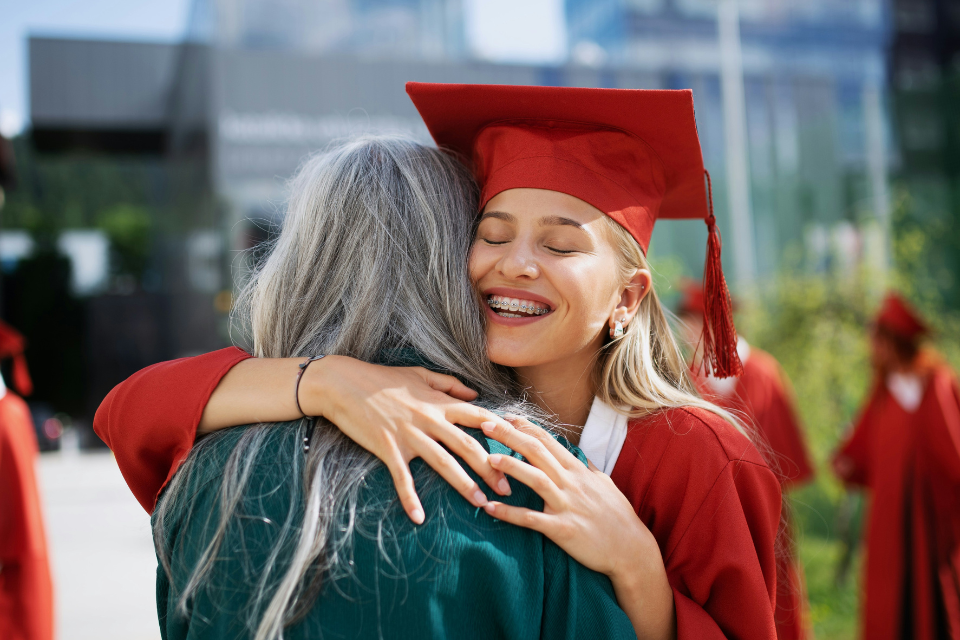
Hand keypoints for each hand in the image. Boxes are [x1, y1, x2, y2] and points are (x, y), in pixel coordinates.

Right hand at [301, 356, 514, 523]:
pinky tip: (419, 518)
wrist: (344, 383)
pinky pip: (402, 477)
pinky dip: (410, 498)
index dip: (500, 432)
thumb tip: (474, 395)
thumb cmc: (382, 378)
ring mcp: (409, 434)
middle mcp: (428, 419)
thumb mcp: (420, 375)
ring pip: (442, 462)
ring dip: (463, 484)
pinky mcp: (388, 447)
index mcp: (439, 403)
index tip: (518, 448)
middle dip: (489, 467)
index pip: (478, 417)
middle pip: (466, 445)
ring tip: (480, 503)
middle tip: (508, 488)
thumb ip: (449, 385)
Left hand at [479, 416, 675, 639]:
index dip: (526, 427)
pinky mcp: (562, 529)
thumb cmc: (618, 517)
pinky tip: (491, 508)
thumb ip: (587, 468)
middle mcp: (571, 483)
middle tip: (486, 424)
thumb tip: (577, 454)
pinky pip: (532, 519)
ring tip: (488, 459)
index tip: (506, 416)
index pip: (548, 441)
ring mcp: (567, 505)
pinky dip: (510, 514)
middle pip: (537, 452)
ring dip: (511, 467)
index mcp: (578, 471)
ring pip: (536, 479)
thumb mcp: (604, 484)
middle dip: (510, 436)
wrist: (631, 550)